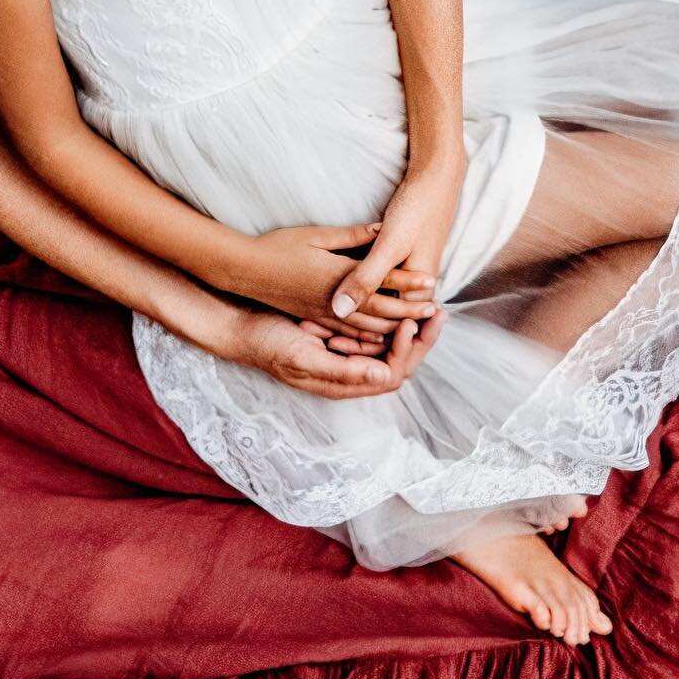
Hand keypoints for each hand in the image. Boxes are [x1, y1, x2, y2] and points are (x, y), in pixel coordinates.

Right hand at [224, 302, 447, 400]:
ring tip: (427, 303)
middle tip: (437, 310)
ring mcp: (343, 355)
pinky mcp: (337, 338)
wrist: (240, 329)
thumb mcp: (302, 358)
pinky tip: (398, 297)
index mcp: (343, 381)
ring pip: (389, 345)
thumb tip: (386, 373)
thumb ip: (343, 370)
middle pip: (399, 360)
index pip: (393, 372)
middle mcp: (348, 372)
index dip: (410, 350)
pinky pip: (372, 332)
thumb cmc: (267, 345)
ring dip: (408, 326)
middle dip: (421, 337)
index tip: (416, 321)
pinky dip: (388, 318)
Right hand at [239, 220, 441, 337]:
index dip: (407, 281)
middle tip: (433, 311)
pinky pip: (349, 334)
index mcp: (336, 275)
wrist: (245, 271)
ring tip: (416, 325)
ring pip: (367, 328)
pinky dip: (370, 337)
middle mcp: (334, 299)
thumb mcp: (316, 234)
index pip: (380, 280)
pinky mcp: (316, 319)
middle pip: (380, 310)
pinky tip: (383, 336)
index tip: (431, 282)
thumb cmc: (278, 247)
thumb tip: (382, 228)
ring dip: (393, 327)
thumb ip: (351, 236)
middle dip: (408, 311)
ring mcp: (324, 313)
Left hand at [327, 158, 464, 337]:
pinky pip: (378, 289)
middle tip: (321, 346)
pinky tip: (335, 297)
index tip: (329, 350)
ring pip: (379, 308)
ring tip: (317, 325)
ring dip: (354, 319)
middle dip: (355, 338)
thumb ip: (366, 277)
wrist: (438, 179)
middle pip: (382, 324)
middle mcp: (414, 290)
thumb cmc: (416, 209)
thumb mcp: (390, 243)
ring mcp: (408, 276)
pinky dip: (358, 296)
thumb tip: (339, 309)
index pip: (385, 331)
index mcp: (414, 292)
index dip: (359, 343)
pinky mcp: (400, 262)